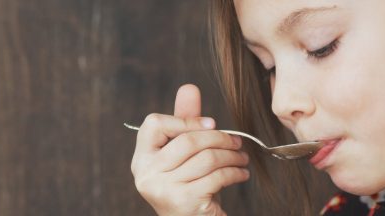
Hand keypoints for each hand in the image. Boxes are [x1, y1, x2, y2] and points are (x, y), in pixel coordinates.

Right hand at [131, 84, 248, 214]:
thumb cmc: (189, 185)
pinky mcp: (183, 202)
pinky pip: (217, 177)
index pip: (154, 124)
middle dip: (220, 138)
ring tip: (242, 158)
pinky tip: (241, 174)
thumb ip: (185, 122)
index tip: (212, 124)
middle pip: (188, 140)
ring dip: (232, 156)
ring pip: (207, 158)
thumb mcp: (185, 153)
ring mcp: (162, 189)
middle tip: (238, 142)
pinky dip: (235, 173)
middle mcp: (146, 174)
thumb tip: (189, 87)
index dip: (186, 120)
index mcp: (142, 158)